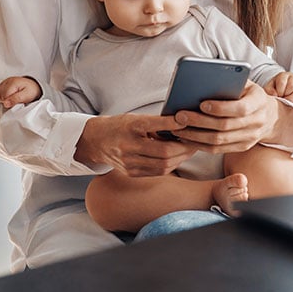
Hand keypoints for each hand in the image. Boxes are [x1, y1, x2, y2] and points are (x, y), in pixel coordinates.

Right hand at [0, 76, 41, 108]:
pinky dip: (0, 95)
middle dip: (5, 100)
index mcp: (13, 83)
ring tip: (11, 98)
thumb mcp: (26, 96)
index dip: (8, 102)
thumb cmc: (31, 91)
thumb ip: (16, 99)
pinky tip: (7, 96)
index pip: (3, 96)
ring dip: (2, 98)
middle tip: (14, 101)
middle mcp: (8, 81)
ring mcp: (5, 81)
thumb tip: (5, 104)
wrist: (34, 86)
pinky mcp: (3, 83)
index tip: (14, 103)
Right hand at [75, 114, 196, 176]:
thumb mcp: (135, 118)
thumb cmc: (121, 126)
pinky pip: (157, 172)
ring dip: (180, 158)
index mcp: (130, 127)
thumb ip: (156, 122)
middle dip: (184, 148)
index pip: (154, 125)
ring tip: (190, 150)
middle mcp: (128, 146)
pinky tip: (178, 157)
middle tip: (196, 141)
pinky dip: (171, 165)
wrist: (97, 141)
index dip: (173, 123)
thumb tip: (183, 123)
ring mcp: (129, 163)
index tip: (187, 120)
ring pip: (163, 165)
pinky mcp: (131, 173)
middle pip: (164, 152)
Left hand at [172, 81, 292, 153]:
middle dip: (200, 121)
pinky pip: (218, 150)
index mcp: (259, 102)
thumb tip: (203, 81)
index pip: (241, 108)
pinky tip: (186, 138)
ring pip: (219, 141)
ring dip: (195, 135)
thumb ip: (229, 82)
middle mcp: (256, 122)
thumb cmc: (249, 94)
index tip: (202, 104)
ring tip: (177, 128)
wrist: (269, 116)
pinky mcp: (241, 147)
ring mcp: (250, 138)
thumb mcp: (245, 83)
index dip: (221, 108)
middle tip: (180, 115)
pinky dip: (200, 145)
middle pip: (225, 126)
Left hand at [264, 71, 292, 104]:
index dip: (279, 91)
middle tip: (283, 98)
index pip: (282, 82)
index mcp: (283, 75)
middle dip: (286, 95)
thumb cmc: (276, 88)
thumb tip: (274, 95)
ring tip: (288, 101)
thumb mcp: (269, 87)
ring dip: (292, 99)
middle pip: (291, 86)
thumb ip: (269, 90)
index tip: (278, 96)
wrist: (281, 90)